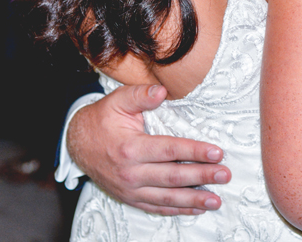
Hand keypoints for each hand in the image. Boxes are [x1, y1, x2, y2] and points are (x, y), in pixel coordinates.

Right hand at [68, 84, 230, 213]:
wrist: (76, 144)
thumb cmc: (101, 120)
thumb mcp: (117, 101)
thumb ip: (140, 95)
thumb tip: (161, 91)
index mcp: (130, 148)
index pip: (170, 150)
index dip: (195, 151)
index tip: (217, 153)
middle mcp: (131, 173)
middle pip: (173, 177)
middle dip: (202, 177)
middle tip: (225, 175)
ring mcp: (131, 189)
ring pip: (167, 198)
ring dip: (193, 200)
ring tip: (216, 200)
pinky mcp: (130, 197)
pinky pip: (156, 207)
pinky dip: (177, 210)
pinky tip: (195, 208)